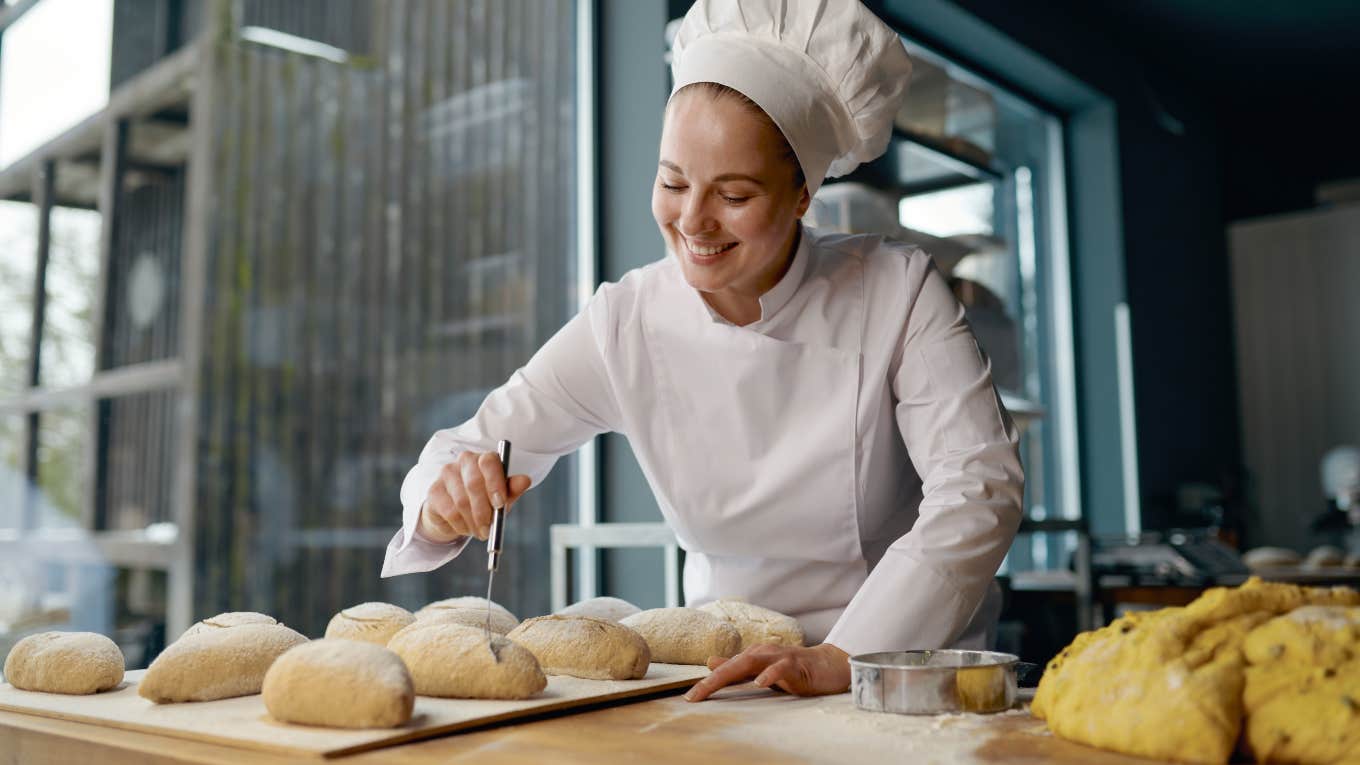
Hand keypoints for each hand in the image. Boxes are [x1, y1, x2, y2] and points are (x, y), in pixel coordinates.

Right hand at [417, 451, 530, 542]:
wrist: (457, 513)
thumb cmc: (485, 501)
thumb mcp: (502, 497)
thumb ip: (513, 489)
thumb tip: (525, 480)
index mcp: (485, 458)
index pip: (489, 462)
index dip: (495, 483)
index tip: (500, 504)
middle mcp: (465, 461)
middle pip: (474, 483)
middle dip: (484, 510)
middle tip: (490, 528)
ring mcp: (447, 473)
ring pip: (462, 501)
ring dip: (473, 522)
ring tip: (480, 531)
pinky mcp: (434, 490)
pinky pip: (450, 511)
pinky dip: (461, 525)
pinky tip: (466, 528)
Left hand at [683, 642, 850, 701]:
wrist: (829, 665)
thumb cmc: (795, 670)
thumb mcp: (762, 670)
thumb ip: (738, 668)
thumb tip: (711, 662)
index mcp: (753, 657)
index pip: (725, 670)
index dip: (707, 683)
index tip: (689, 699)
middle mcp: (762, 653)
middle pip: (732, 666)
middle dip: (710, 681)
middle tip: (693, 696)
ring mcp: (778, 657)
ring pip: (750, 662)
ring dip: (729, 673)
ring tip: (711, 686)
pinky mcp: (796, 664)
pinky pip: (781, 668)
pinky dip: (769, 674)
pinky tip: (759, 682)